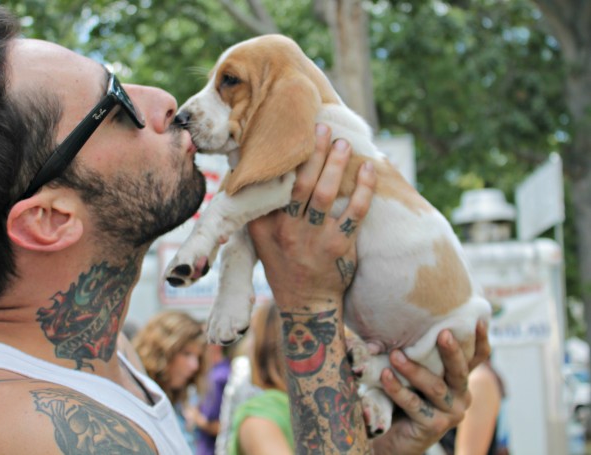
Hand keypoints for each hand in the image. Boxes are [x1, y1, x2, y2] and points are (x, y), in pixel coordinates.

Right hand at [248, 124, 375, 310]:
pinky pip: (355, 213)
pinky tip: (370, 169)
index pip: (272, 184)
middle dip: (313, 153)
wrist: (304, 303)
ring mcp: (314, 239)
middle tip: (323, 128)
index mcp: (266, 224)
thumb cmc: (283, 262)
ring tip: (344, 143)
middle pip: (301, 183)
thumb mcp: (260, 237)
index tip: (289, 133)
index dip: (282, 158)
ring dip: (336, 165)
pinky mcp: (339, 246)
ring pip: (326, 194)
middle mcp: (288, 229)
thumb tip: (249, 167)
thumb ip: (258, 206)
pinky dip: (364, 189)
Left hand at [372, 320, 490, 454]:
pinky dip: (398, 389)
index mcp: (460, 380)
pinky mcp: (434, 426)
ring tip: (395, 355)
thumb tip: (400, 322)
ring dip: (414, 370)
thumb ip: (419, 355)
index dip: (481, 340)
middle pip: (459, 371)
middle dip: (451, 351)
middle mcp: (461, 396)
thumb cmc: (404, 397)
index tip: (480, 321)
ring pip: (435, 387)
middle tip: (442, 333)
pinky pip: (415, 404)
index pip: (477, 358)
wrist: (395, 437)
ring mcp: (451, 413)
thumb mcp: (416, 374)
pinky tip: (385, 376)